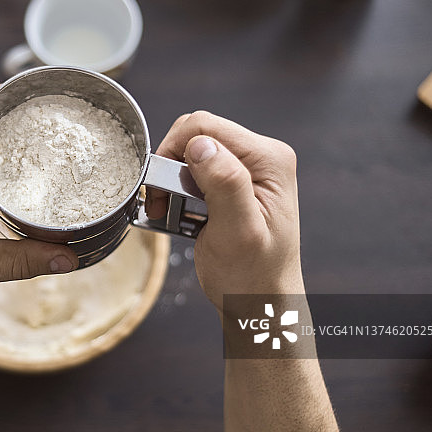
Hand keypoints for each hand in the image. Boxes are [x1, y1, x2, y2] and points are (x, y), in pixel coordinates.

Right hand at [146, 111, 301, 313]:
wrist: (259, 304)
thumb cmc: (252, 278)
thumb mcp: (238, 233)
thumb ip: (225, 184)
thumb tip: (201, 145)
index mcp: (269, 160)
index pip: (205, 127)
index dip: (173, 151)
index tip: (162, 190)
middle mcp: (262, 156)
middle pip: (197, 133)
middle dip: (169, 165)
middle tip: (161, 204)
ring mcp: (249, 169)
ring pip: (192, 150)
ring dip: (171, 179)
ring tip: (169, 211)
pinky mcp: (235, 182)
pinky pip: (195, 168)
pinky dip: (177, 189)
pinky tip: (178, 212)